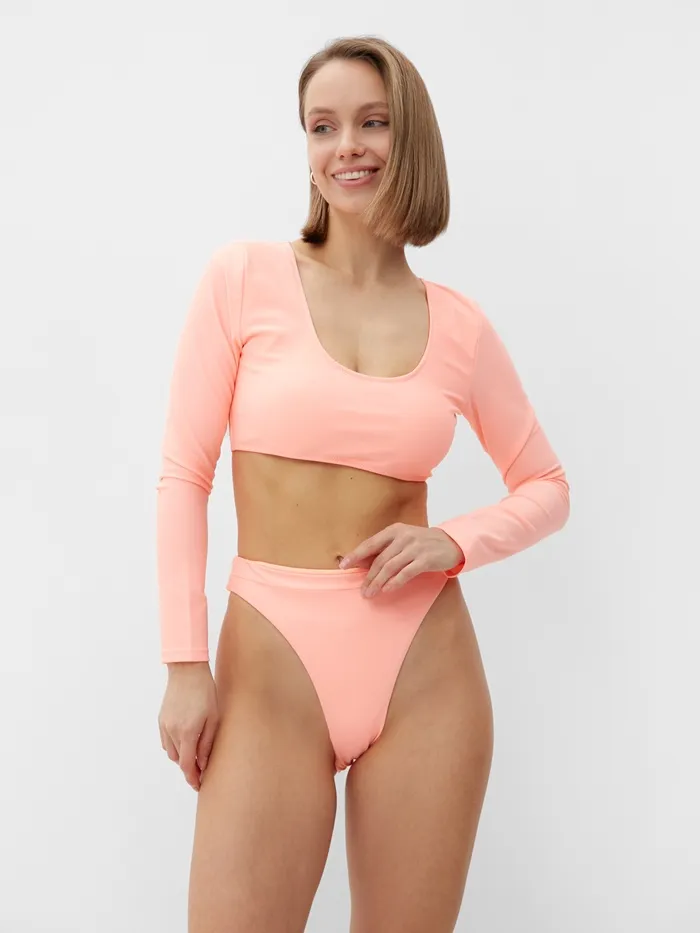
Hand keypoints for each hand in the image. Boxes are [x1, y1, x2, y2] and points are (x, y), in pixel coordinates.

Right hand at [158, 662, 218, 791]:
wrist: (187, 670)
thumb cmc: (205, 691)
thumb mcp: (213, 718)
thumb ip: (207, 743)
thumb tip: (203, 764)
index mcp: (187, 732)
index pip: (186, 765)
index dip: (192, 778)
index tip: (199, 786)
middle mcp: (172, 731)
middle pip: (178, 760)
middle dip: (188, 767)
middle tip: (201, 770)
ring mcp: (164, 725)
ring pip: (170, 752)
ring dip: (181, 756)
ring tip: (194, 753)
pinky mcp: (160, 719)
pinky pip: (165, 741)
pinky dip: (174, 746)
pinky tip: (184, 740)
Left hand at [339, 523, 464, 596]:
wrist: (451, 542)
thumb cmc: (423, 543)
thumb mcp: (403, 540)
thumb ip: (386, 549)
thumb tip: (361, 564)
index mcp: (395, 530)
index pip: (371, 544)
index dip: (356, 555)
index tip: (344, 566)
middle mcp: (404, 537)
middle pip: (380, 559)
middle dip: (368, 577)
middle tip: (362, 589)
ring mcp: (415, 547)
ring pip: (390, 567)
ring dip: (378, 582)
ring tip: (370, 593)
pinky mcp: (425, 559)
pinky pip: (406, 573)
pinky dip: (395, 582)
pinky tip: (387, 590)